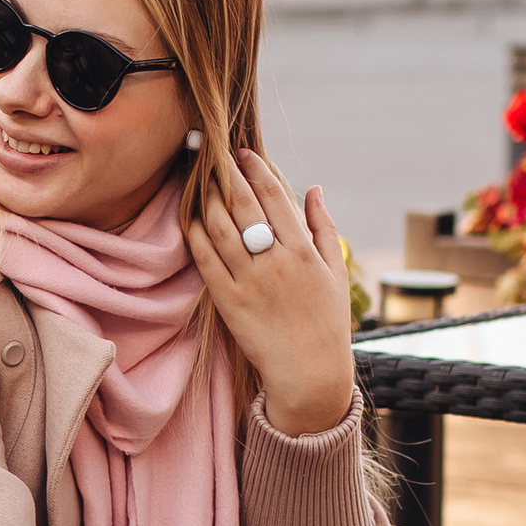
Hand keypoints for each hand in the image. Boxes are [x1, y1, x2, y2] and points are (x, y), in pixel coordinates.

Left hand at [188, 155, 355, 436]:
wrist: (310, 372)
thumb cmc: (327, 322)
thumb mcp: (335, 272)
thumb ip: (323, 227)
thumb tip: (313, 188)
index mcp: (304, 251)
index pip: (275, 196)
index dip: (257, 169)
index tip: (243, 153)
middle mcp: (276, 261)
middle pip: (245, 205)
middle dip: (227, 175)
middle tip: (213, 156)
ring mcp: (251, 281)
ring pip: (222, 229)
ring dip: (208, 199)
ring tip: (200, 182)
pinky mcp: (230, 302)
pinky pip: (207, 261)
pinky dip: (196, 235)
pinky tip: (190, 218)